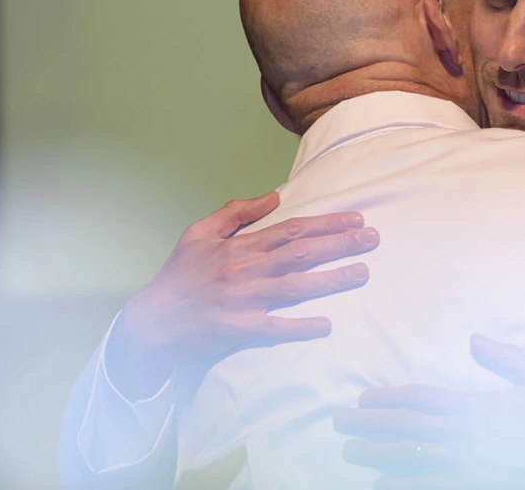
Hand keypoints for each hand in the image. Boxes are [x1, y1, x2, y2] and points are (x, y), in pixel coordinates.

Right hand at [107, 191, 378, 398]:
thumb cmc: (179, 276)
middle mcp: (246, 270)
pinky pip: (273, 328)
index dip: (326, 224)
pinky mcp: (238, 329)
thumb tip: (273, 195)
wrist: (151, 322)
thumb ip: (236, 212)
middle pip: (301, 253)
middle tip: (372, 239)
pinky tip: (326, 324)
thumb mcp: (200, 233)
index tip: (356, 220)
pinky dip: (299, 326)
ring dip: (331, 279)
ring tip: (362, 272)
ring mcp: (244, 300)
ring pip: (295, 286)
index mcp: (240, 246)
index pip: (292, 230)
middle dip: (340, 244)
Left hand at [334, 334, 524, 489]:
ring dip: (374, 454)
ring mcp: (464, 467)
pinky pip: (426, 486)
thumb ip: (505, 357)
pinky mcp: (470, 488)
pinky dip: (399, 483)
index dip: (386, 398)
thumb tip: (474, 338)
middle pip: (403, 428)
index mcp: (474, 406)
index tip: (362, 399)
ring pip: (407, 458)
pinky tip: (379, 483)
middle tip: (337, 423)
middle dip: (366, 424)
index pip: (419, 398)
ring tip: (349, 452)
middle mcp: (462, 436)